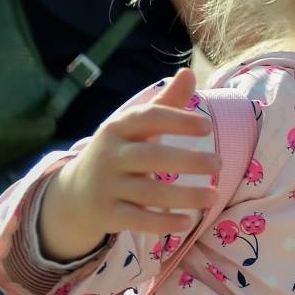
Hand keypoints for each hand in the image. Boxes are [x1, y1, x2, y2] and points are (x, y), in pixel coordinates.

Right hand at [38, 67, 218, 260]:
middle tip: (219, 163)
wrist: (75, 192)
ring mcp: (107, 186)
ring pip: (147, 192)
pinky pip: (137, 220)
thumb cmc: (120, 151)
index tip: (208, 127)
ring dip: (184, 195)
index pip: (147, 118)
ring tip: (214, 196)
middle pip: (150, 157)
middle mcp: (110, 155)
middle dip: (186, 160)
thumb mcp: (137, 126)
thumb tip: (188, 71)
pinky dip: (162, 223)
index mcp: (118, 128)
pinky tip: (188, 222)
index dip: (176, 121)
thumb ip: (165, 102)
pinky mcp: (107, 214)